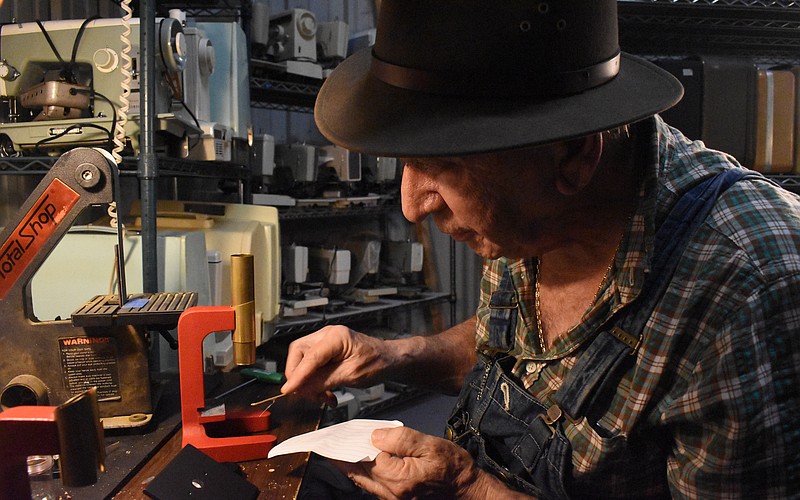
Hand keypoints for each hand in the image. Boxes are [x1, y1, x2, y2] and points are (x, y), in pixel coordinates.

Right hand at [281, 325, 388, 405]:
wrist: (388, 360)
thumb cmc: (377, 362)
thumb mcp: (351, 375)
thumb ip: (324, 381)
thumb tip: (302, 388)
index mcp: (336, 337)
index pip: (309, 357)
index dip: (297, 376)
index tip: (288, 390)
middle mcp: (327, 335)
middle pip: (298, 354)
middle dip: (300, 378)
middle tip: (308, 395)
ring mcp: (325, 342)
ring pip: (302, 361)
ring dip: (308, 382)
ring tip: (322, 396)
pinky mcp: (326, 351)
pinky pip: (311, 365)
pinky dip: (314, 381)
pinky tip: (325, 393)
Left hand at [337, 426, 507, 499]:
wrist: (468, 491)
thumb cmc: (454, 469)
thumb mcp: (430, 445)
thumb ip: (401, 438)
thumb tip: (375, 436)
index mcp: (397, 478)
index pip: (363, 458)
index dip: (349, 444)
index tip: (335, 436)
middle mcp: (392, 492)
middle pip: (358, 473)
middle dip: (342, 458)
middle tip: (329, 445)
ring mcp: (394, 498)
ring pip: (364, 481)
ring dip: (351, 466)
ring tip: (340, 450)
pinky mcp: (398, 498)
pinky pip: (374, 486)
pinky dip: (364, 473)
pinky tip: (361, 462)